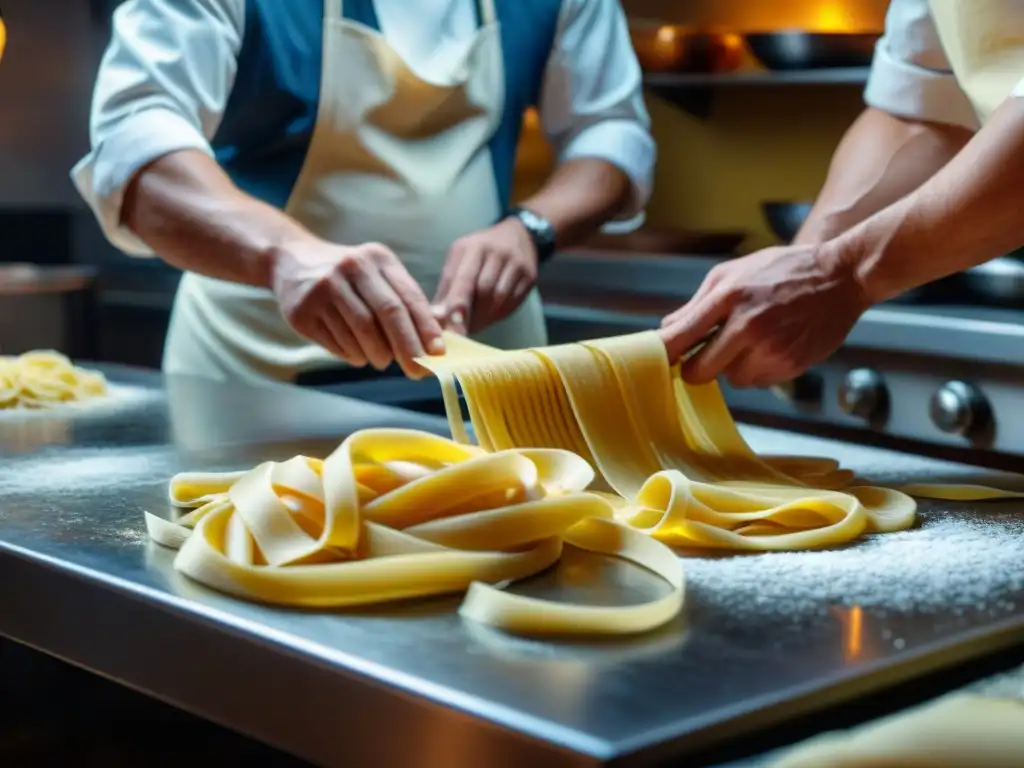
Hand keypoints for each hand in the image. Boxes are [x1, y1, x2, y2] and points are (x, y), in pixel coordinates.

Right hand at [272, 239, 444, 377]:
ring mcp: (323, 288)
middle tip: (417, 371)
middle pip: (387, 313)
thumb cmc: (347, 275)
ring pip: (361, 333)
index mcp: (377, 258)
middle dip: (407, 347)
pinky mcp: (303, 311)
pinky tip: (358, 353)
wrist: (291, 260)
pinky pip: (337, 343)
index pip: (408, 297)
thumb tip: (435, 340)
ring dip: (377, 354)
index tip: (438, 353)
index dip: (425, 328)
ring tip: (381, 360)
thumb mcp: (376, 273)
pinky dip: (354, 355)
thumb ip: (405, 301)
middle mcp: (351, 267)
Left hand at [432, 218, 538, 334]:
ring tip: (473, 326)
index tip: (449, 328)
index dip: (456, 305)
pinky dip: (499, 314)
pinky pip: (513, 302)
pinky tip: (489, 318)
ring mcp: (517, 264)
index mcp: (474, 246)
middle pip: (484, 291)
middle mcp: (497, 252)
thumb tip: (436, 317)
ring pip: (499, 299)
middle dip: (471, 315)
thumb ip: (448, 285)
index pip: (464, 279)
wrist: (519, 235)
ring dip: (485, 318)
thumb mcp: (460, 258)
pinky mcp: (530, 276)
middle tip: (460, 333)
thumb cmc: (480, 250)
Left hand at [658, 244, 868, 387]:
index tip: (655, 362)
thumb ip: (697, 304)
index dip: (663, 356)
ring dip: (733, 366)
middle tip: (707, 353)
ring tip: (753, 339)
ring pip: (729, 380)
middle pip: (698, 373)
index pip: (679, 339)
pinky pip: (756, 381)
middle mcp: (747, 326)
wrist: (841, 276)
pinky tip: (773, 345)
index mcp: (728, 297)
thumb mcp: (732, 272)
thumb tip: (667, 330)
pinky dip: (758, 369)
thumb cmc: (781, 271)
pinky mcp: (790, 366)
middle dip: (698, 367)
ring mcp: (771, 349)